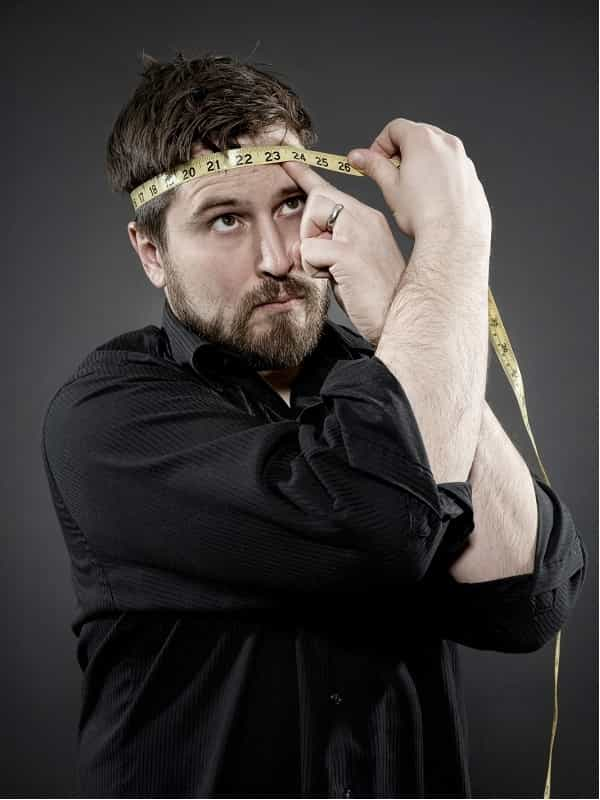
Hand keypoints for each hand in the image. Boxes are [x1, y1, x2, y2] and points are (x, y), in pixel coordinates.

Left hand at [281, 160, 406, 345]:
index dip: (305, 175)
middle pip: (317, 198)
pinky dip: (314, 268)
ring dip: (312, 248)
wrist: (398, 319)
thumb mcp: (349, 265)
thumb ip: (328, 248)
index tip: (287, 160)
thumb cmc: (373, 298)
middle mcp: (366, 218)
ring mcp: (360, 233)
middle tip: (325, 258)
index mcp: (368, 219)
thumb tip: (301, 246)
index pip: (331, 189)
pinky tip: (336, 279)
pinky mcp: (350, 253)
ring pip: (311, 218)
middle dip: (309, 228)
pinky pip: (310, 249)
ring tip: (334, 270)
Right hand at [347, 118, 491, 241]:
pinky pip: (451, 168)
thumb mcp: (390, 187)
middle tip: (390, 176)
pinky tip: (430, 199)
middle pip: (417, 135)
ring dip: (420, 164)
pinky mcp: (471, 176)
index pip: (395, 128)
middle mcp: (447, 143)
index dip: (380, 144)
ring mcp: (462, 159)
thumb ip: (373, 166)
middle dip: (400, 152)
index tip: (374, 161)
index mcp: (423, 140)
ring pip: (436, 152)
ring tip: (411, 191)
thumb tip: (359, 157)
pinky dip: (438, 176)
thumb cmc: (425, 215)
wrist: (454, 237)